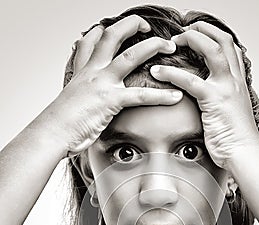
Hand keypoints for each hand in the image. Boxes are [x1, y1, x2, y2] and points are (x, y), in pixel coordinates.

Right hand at [36, 15, 181, 157]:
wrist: (51, 133)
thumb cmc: (59, 123)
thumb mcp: (69, 103)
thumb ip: (79, 97)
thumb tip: (81, 105)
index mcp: (82, 72)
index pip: (90, 41)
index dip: (101, 30)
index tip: (111, 27)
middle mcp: (92, 72)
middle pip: (111, 36)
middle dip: (131, 25)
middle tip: (147, 26)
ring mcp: (102, 83)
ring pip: (130, 56)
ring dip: (152, 47)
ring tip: (169, 47)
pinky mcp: (110, 100)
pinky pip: (140, 95)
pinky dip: (161, 95)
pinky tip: (175, 96)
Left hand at [150, 22, 258, 168]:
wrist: (243, 154)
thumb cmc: (235, 139)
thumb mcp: (230, 113)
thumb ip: (221, 101)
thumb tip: (207, 101)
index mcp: (237, 82)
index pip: (230, 47)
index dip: (213, 34)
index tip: (197, 32)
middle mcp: (234, 80)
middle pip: (222, 40)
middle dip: (202, 29)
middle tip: (183, 30)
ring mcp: (226, 88)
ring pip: (211, 50)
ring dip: (191, 39)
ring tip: (171, 42)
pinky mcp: (214, 100)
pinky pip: (190, 80)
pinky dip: (171, 73)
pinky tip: (158, 72)